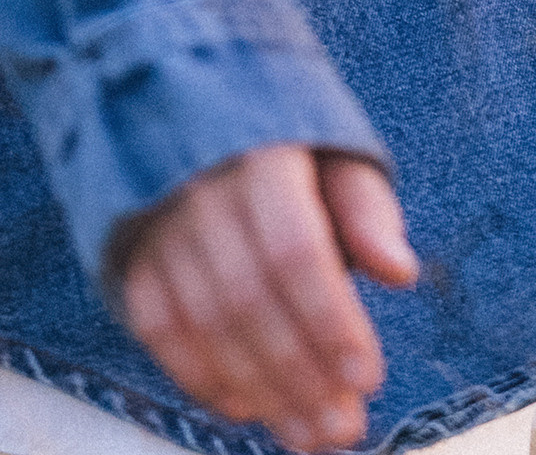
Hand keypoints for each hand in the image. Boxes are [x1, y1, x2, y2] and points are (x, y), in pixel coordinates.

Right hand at [116, 143, 418, 451]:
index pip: (294, 248)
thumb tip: (400, 271)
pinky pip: (159, 328)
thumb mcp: (338, 158)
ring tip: (309, 435)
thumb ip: (368, 211)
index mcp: (262, 155)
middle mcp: (201, 187)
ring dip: (261, 390)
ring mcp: (160, 223)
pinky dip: (201, 377)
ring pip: (206, 322)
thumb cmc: (287, 150)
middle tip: (343, 429)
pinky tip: (248, 409)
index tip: (368, 379)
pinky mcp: (134, 255)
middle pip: (250, 297)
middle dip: (301, 374)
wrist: (191, 113)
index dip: (330, 319)